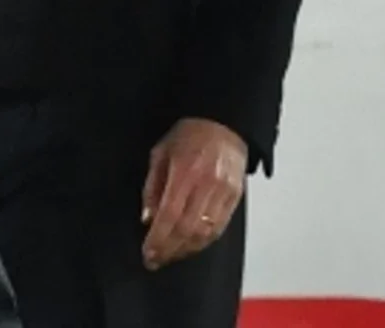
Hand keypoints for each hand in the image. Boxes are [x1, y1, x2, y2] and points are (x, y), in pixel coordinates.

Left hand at [139, 118, 246, 270]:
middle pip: (187, 228)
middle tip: (155, 260)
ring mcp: (224, 192)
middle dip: (170, 249)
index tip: (148, 253)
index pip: (170, 214)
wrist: (223, 123)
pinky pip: (220, 227)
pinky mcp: (236, 197)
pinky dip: (203, 241)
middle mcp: (207, 184)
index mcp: (185, 171)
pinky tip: (190, 246)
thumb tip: (147, 218)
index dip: (158, 239)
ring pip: (205, 232)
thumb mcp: (160, 153)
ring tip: (170, 255)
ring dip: (186, 249)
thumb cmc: (188, 136)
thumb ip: (153, 187)